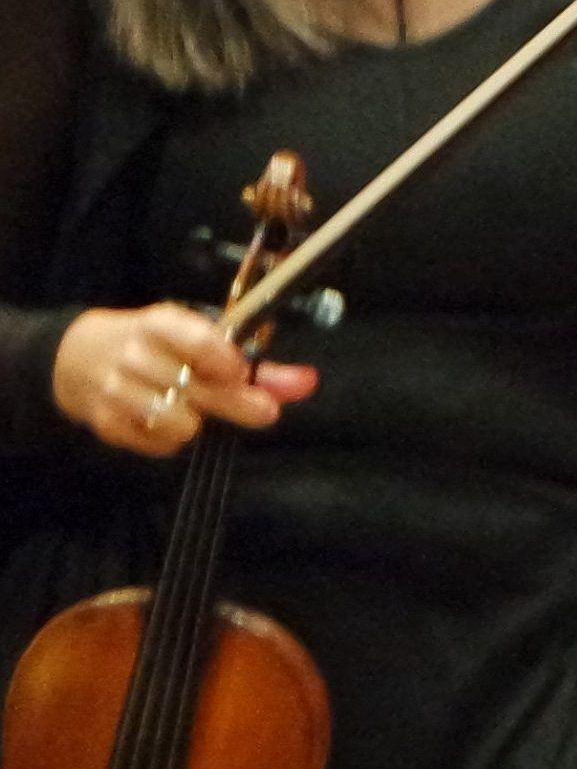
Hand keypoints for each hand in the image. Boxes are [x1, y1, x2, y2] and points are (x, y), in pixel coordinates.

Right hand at [50, 305, 314, 458]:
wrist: (77, 358)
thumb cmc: (154, 347)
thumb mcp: (196, 340)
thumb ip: (254, 365)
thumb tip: (307, 382)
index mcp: (159, 324)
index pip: (197, 341)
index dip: (226, 361)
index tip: (242, 373)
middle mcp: (135, 355)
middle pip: (198, 389)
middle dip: (238, 403)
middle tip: (263, 410)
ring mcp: (116, 390)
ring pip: (181, 422)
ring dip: (197, 422)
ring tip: (191, 407)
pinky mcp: (106, 423)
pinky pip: (159, 444)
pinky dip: (171, 440)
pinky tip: (164, 422)